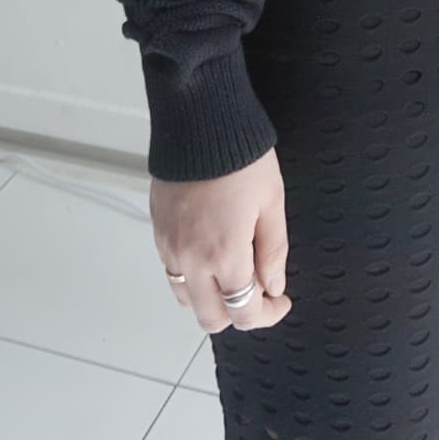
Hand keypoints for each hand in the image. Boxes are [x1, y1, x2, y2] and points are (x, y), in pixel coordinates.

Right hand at [149, 146, 291, 334]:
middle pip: (210, 318)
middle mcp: (191, 259)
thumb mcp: (272, 202)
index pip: (244, 312)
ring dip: (211, 297)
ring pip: (186, 299)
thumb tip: (273, 286)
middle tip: (259, 291)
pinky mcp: (157, 231)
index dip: (267, 314)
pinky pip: (172, 271)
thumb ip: (273, 251)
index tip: (281, 300)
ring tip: (234, 270)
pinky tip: (211, 252)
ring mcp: (169, 247)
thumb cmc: (240, 156)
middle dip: (238, 313)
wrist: (200, 121)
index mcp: (224, 255)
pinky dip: (192, 275)